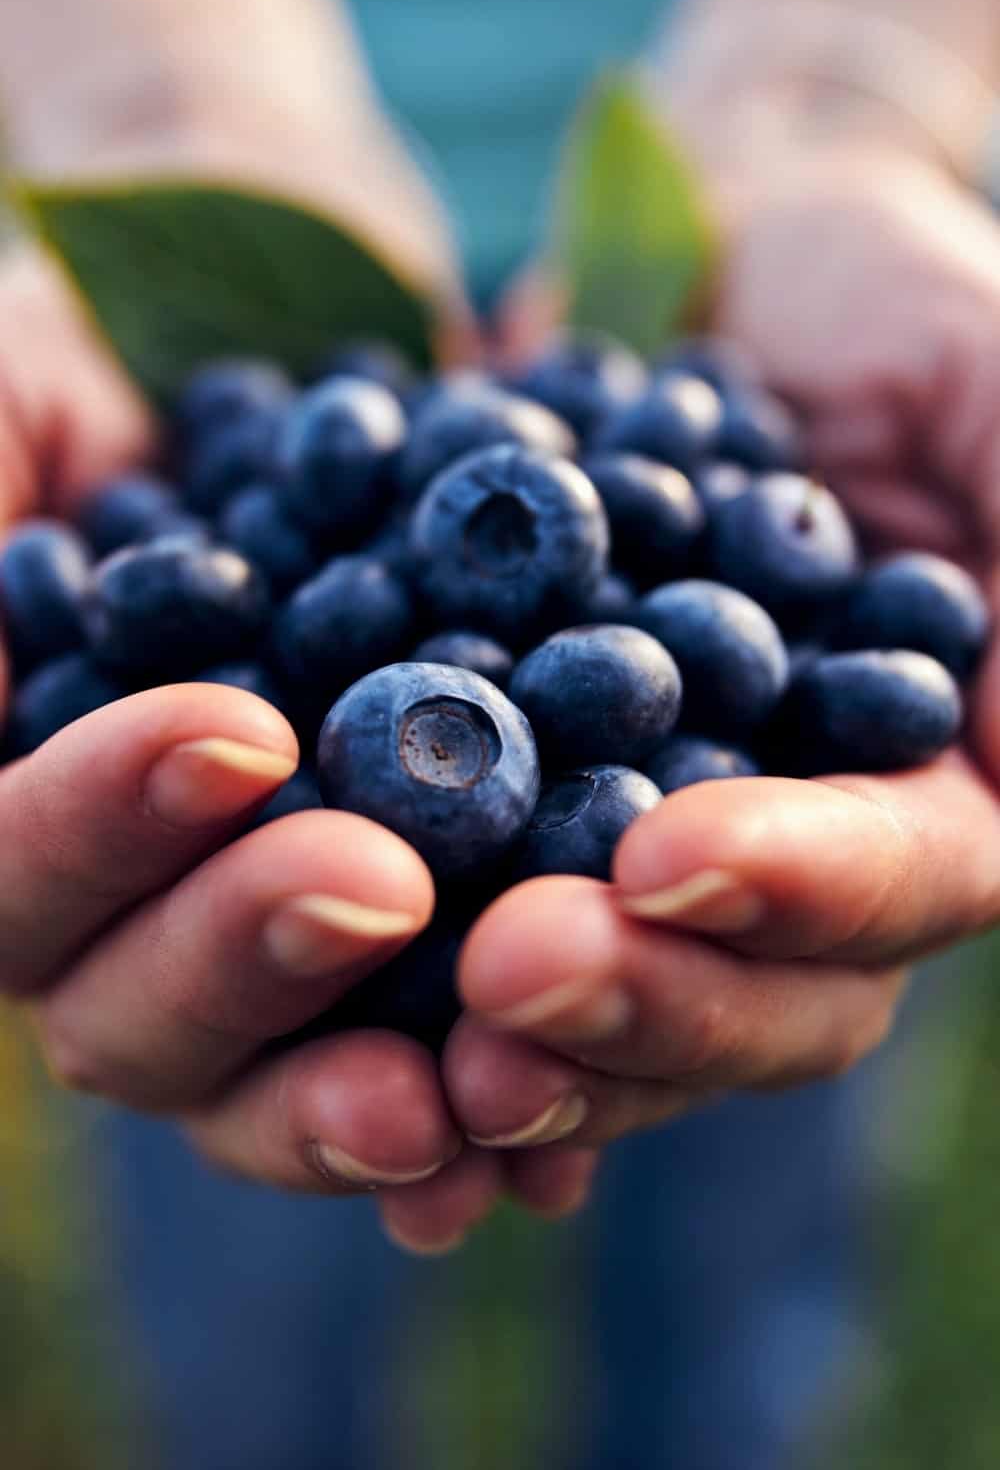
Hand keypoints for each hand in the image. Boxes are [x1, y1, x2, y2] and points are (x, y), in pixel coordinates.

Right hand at [0, 98, 506, 1251]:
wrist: (351, 364)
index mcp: (31, 803)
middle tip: (379, 887)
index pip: (16, 866)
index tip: (233, 732)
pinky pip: (448, 1062)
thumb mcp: (27, 383)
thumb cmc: (140, 363)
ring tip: (465, 1085)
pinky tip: (553, 1139)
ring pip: (281, 1082)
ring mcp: (283, 949)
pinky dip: (495, 1105)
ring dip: (362, 1095)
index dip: (98, 824)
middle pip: (138, 1015)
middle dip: (245, 955)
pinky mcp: (438, 949)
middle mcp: (137, 909)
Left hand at [414, 146, 999, 1246]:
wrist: (707, 296)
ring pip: (615, 997)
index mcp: (937, 780)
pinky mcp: (529, 828)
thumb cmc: (883, 313)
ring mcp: (657, 854)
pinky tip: (335, 1022)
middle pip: (758, 992)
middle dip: (639, 993)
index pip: (907, 873)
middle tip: (507, 975)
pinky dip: (413, 996)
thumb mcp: (980, 375)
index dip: (800, 887)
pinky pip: (477, 928)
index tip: (664, 859)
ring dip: (520, 1034)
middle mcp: (805, 855)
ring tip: (418, 1044)